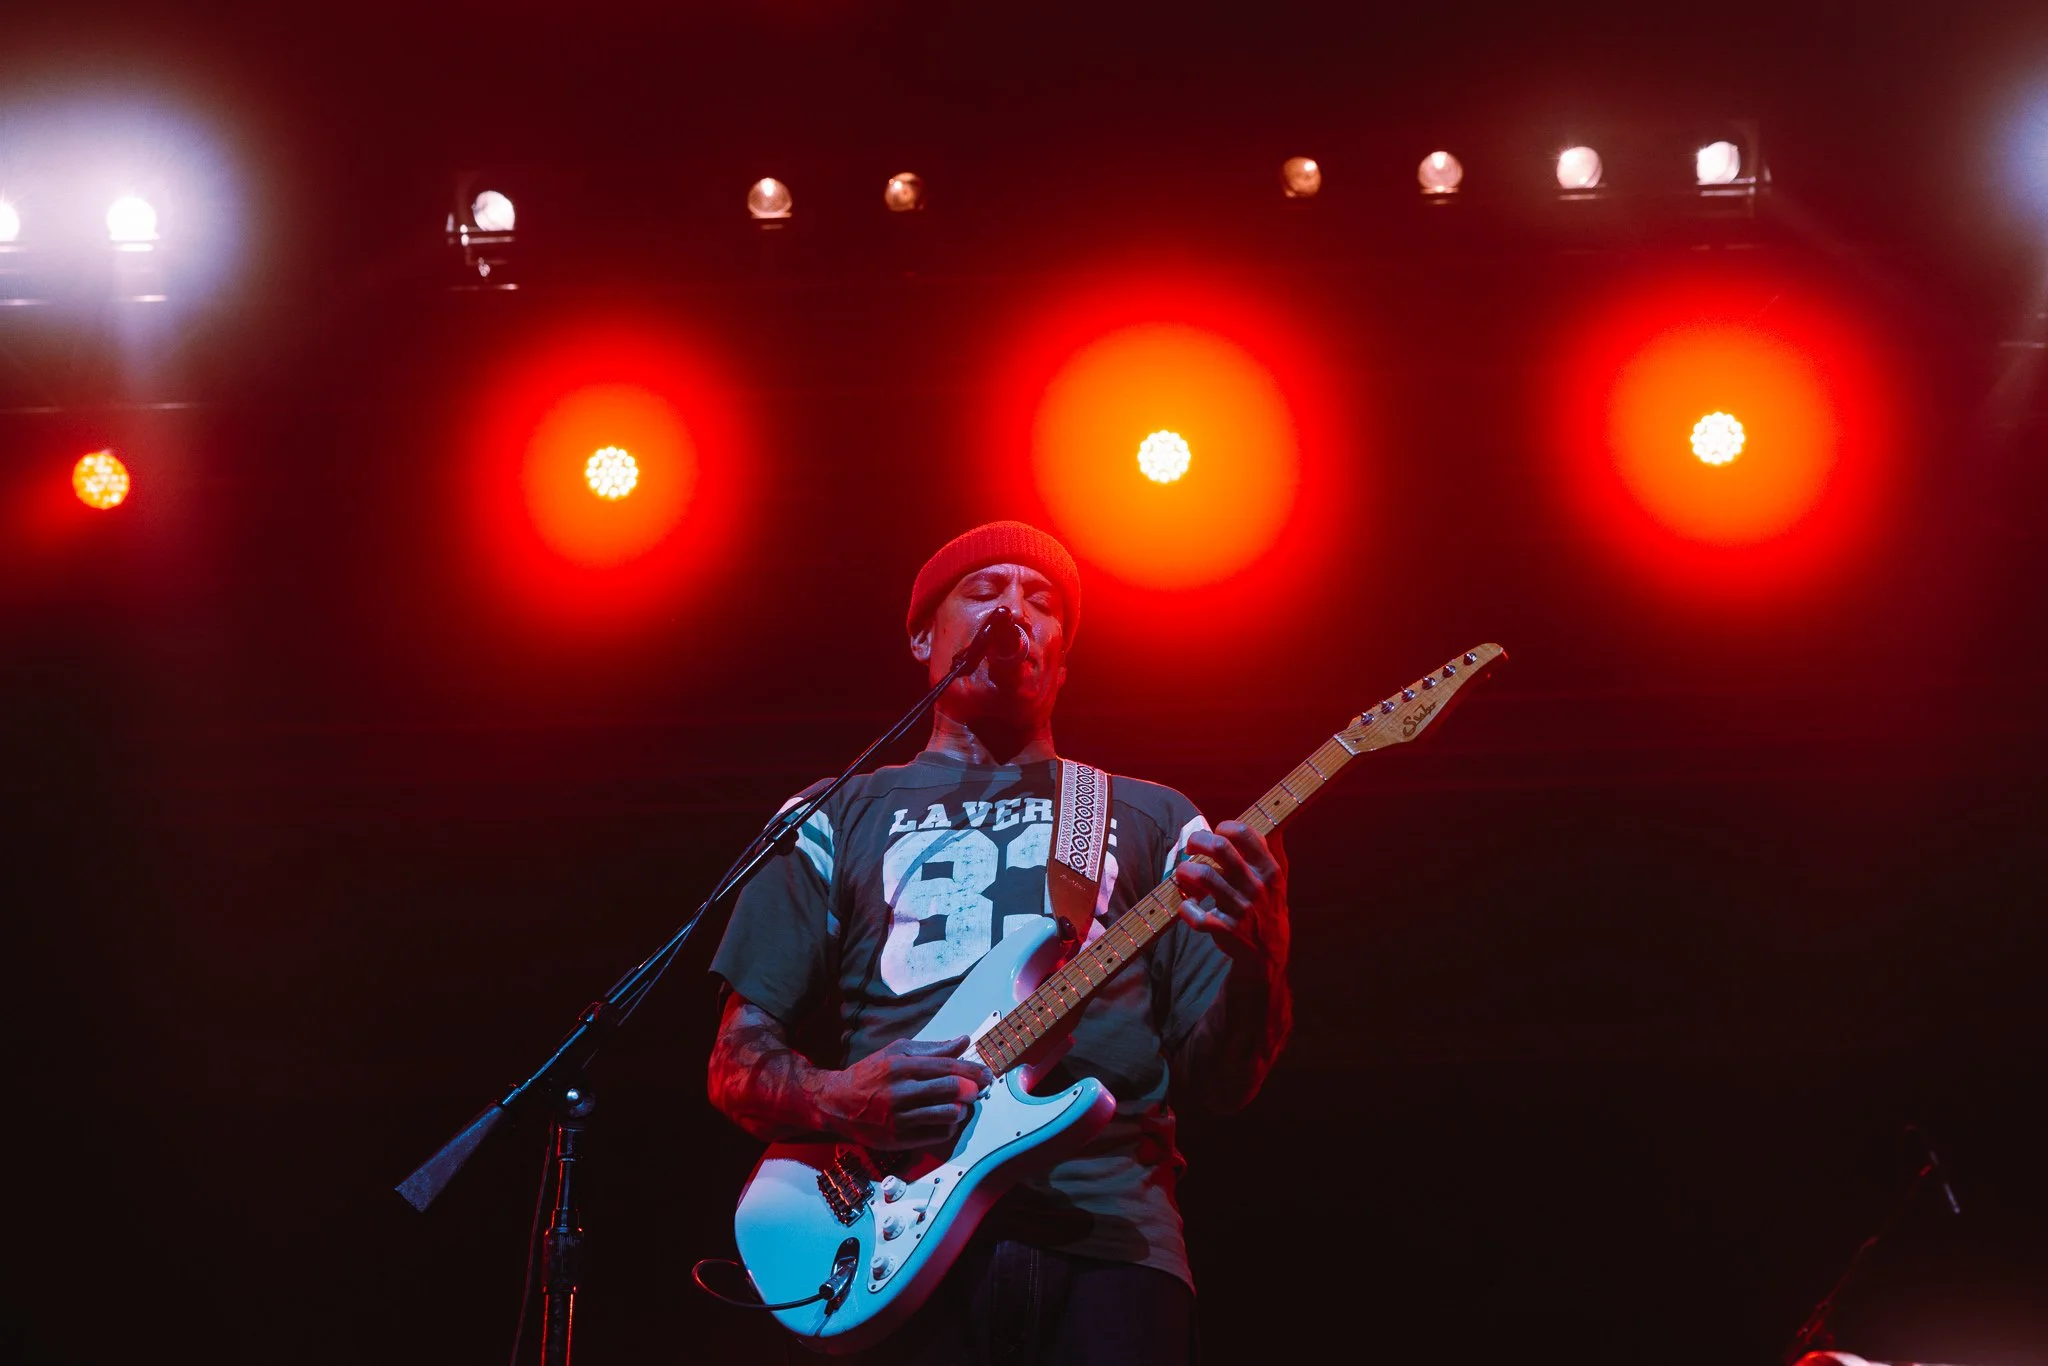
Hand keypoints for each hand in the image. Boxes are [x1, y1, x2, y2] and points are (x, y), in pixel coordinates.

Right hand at [816, 1035, 993, 1150]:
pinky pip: (938, 1135)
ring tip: (959, 1104)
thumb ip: (932, 1048)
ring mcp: (899, 1118)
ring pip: (948, 1115)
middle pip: (951, 1090)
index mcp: (901, 1066)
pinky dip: (949, 1126)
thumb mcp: (897, 1052)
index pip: (947, 1067)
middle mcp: (900, 1092)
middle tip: (976, 1089)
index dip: (972, 1071)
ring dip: (961, 1109)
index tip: (986, 1074)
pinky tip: (945, 1118)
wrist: (836, 1103)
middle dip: (971, 1089)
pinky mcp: (899, 1140)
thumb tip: (963, 1042)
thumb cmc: (869, 1074)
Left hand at [1174, 820, 1289, 973]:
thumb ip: (1270, 847)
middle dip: (1197, 841)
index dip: (1223, 827)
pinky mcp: (1226, 930)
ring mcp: (1242, 909)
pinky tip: (1188, 906)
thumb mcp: (1276, 877)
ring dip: (1185, 872)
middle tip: (1191, 849)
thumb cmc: (1266, 905)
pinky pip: (1196, 915)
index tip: (1216, 834)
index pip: (1244, 832)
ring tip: (1183, 876)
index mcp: (1269, 869)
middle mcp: (1257, 887)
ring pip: (1202, 876)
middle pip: (1219, 847)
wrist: (1269, 953)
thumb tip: (1271, 813)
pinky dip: (1185, 909)